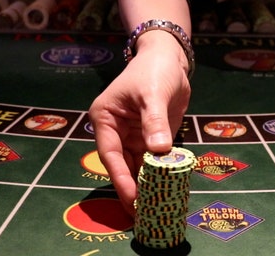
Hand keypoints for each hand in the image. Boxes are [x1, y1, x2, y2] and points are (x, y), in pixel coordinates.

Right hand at [88, 33, 190, 214]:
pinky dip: (158, 176)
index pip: (110, 154)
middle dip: (132, 188)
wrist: (169, 59)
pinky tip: (165, 192)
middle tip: (142, 215)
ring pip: (136, 167)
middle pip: (122, 166)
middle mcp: (116, 132)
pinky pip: (153, 161)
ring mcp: (133, 137)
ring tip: (153, 210)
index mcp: (105, 119)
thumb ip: (154, 122)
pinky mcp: (150, 139)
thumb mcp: (153, 94)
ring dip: (145, 186)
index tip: (132, 198)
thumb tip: (159, 150)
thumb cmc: (153, 71)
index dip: (120, 178)